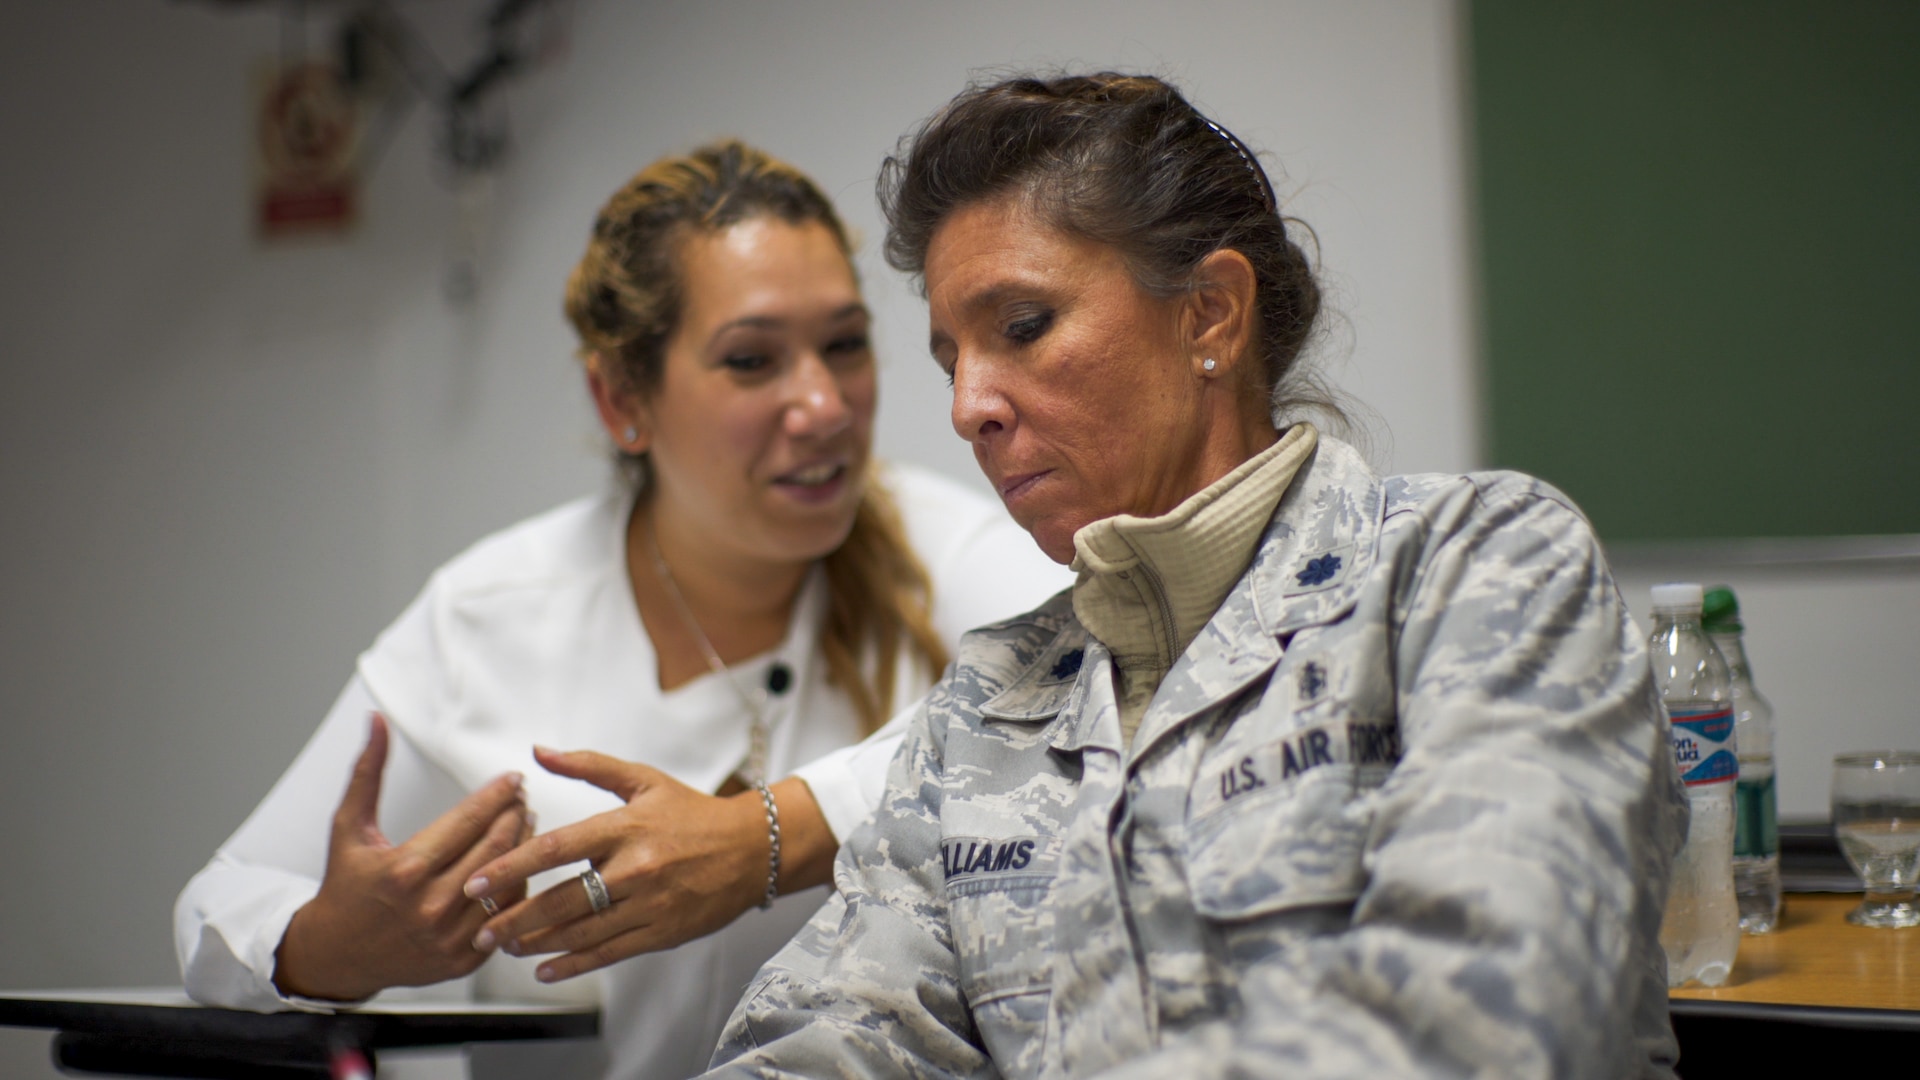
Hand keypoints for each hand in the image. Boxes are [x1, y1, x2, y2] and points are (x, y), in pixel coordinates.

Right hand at [273, 714, 532, 1001]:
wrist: (335, 955)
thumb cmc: (344, 888)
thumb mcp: (349, 827)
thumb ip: (367, 772)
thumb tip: (377, 723)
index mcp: (405, 870)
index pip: (468, 821)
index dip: (497, 795)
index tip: (513, 778)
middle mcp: (430, 905)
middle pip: (495, 847)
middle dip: (515, 815)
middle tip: (522, 796)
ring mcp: (449, 936)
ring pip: (507, 881)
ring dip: (523, 847)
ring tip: (526, 822)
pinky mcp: (462, 958)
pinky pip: (506, 916)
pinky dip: (517, 886)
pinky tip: (517, 863)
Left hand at [462, 747, 830, 982]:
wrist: (753, 849)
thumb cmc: (694, 814)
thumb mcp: (644, 780)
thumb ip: (588, 765)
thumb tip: (538, 751)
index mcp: (625, 827)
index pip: (556, 849)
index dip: (511, 867)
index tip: (476, 882)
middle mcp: (636, 868)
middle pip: (561, 899)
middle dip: (514, 917)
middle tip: (480, 929)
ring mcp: (650, 904)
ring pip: (582, 931)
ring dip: (536, 943)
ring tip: (504, 947)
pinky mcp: (663, 932)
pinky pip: (610, 952)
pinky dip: (573, 963)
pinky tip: (545, 968)